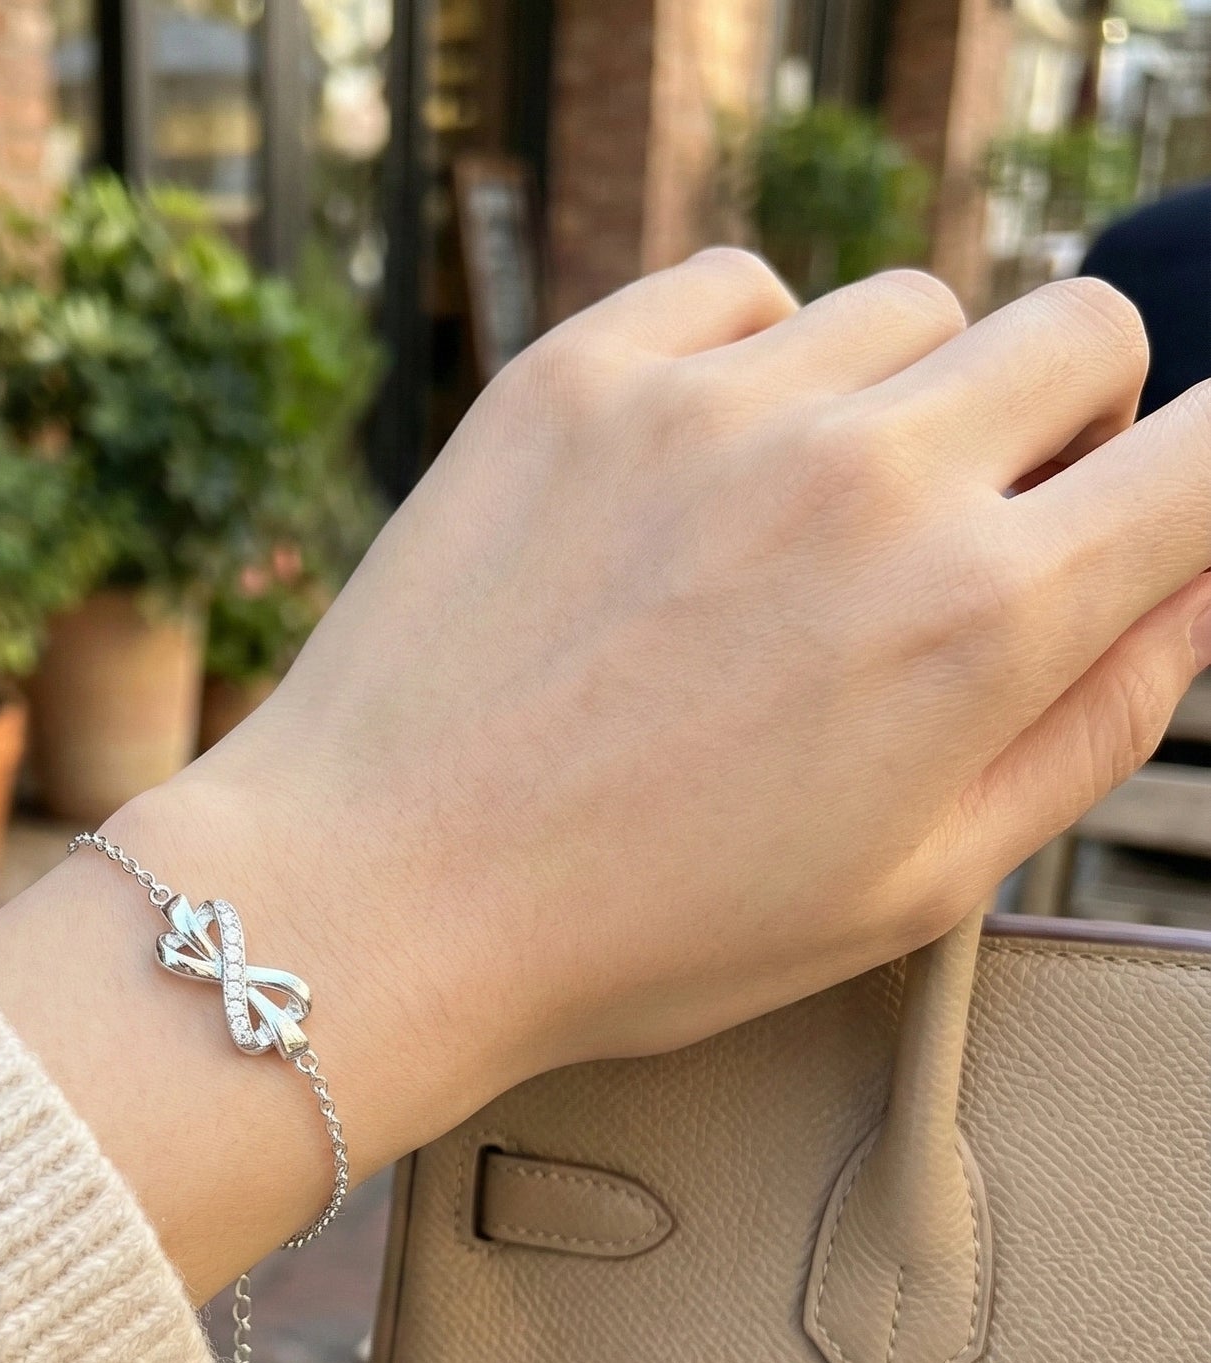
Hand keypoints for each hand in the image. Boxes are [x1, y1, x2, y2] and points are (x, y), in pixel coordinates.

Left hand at [0, 251, 1210, 1293]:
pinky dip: (751, 358)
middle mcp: (866, 474)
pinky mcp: (576, 371)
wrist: (377, 895)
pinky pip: (740, 291)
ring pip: (906, 306)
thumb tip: (1196, 588)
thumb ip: (1093, 726)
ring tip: (789, 529)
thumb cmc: (638, 928)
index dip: (1194, 478)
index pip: (1208, 455)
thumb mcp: (910, 887)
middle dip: (1059, 425)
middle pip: (1078, 333)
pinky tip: (693, 471)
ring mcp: (712, 404)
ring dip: (892, 395)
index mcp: (978, 617)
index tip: (1139, 512)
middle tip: (960, 532)